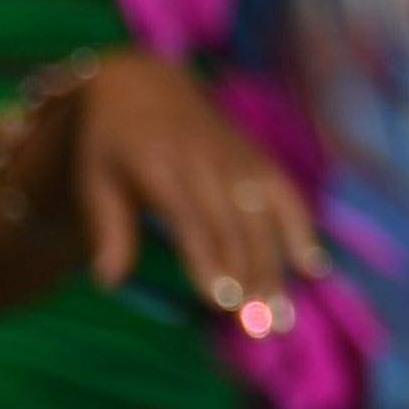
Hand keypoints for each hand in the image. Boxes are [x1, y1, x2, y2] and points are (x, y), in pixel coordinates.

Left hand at [44, 49, 326, 319]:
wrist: (143, 82)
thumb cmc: (111, 142)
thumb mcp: (95, 179)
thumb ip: (109, 229)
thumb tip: (109, 282)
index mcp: (163, 167)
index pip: (193, 221)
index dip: (210, 260)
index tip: (223, 300)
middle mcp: (208, 162)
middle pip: (236, 227)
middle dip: (251, 277)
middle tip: (261, 326)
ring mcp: (238, 158)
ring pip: (264, 217)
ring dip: (277, 266)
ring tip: (283, 313)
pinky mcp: (257, 157)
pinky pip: (285, 194)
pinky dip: (302, 228)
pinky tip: (312, 266)